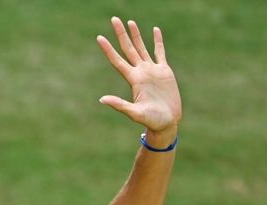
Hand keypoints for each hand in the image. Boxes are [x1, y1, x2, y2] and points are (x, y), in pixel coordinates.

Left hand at [97, 17, 181, 138]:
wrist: (167, 123)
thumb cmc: (151, 121)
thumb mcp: (135, 113)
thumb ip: (120, 105)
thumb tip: (102, 99)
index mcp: (133, 80)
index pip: (117, 60)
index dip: (108, 49)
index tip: (99, 37)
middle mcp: (140, 72)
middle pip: (128, 49)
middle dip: (121, 34)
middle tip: (114, 19)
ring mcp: (152, 71)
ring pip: (142, 48)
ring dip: (136, 35)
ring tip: (130, 22)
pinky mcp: (164, 71)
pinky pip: (160, 52)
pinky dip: (158, 41)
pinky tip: (155, 30)